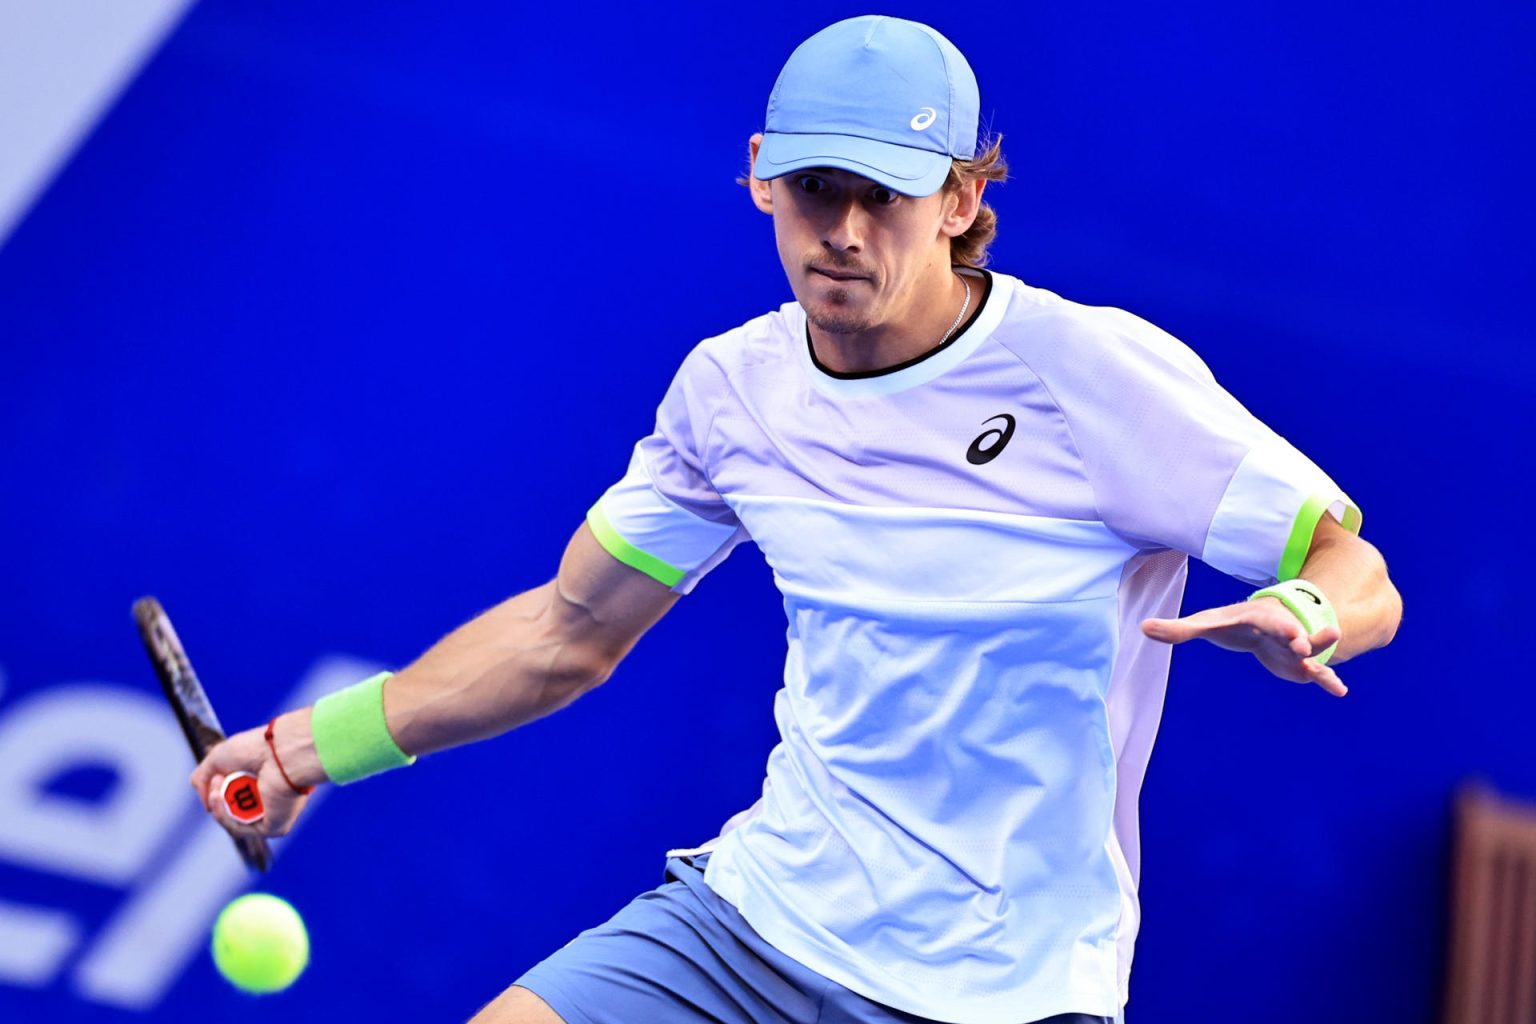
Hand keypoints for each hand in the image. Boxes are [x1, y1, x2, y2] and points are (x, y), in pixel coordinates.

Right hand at [189, 723, 312, 837]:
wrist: (280, 751)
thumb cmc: (256, 748)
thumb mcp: (218, 758)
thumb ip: (202, 780)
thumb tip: (206, 804)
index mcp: (266, 782)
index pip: (236, 796)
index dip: (219, 790)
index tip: (215, 775)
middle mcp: (272, 799)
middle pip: (232, 811)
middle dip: (217, 797)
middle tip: (217, 778)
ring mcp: (273, 815)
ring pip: (233, 823)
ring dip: (217, 806)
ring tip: (216, 786)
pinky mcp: (275, 827)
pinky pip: (240, 829)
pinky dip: (223, 815)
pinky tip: (218, 796)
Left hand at [1141, 597, 1346, 696]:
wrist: (1261, 625)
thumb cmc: (1231, 624)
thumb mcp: (1207, 624)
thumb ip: (1178, 629)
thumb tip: (1144, 627)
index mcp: (1258, 618)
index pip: (1268, 620)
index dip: (1278, 626)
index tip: (1290, 632)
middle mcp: (1280, 630)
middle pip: (1292, 632)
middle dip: (1301, 637)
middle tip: (1306, 645)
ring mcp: (1293, 647)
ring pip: (1312, 650)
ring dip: (1321, 653)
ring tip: (1332, 660)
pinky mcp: (1300, 666)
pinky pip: (1318, 673)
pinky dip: (1328, 681)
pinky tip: (1340, 692)